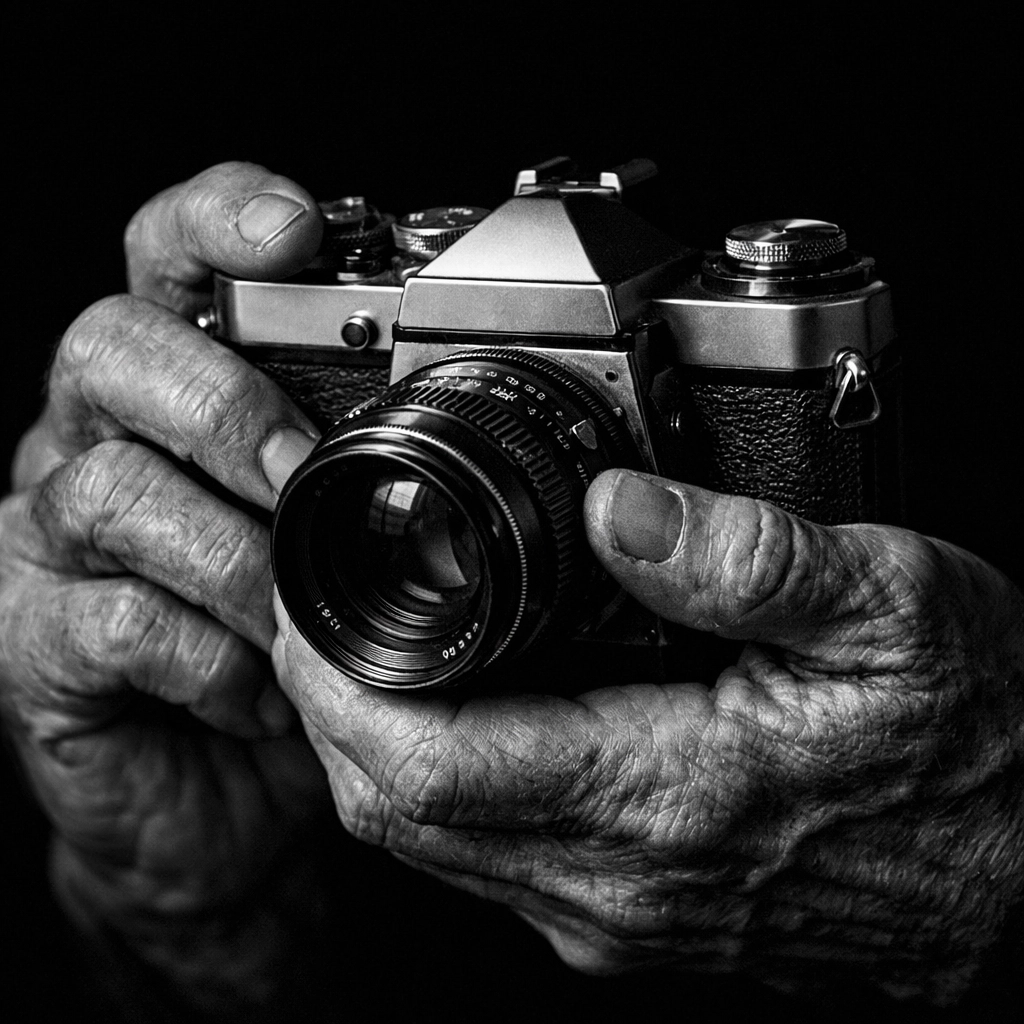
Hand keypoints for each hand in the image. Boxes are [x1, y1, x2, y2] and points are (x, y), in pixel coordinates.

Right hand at [0, 163, 329, 1011]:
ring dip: (233, 553)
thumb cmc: (294, 648)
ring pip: (106, 487)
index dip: (217, 221)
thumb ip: (369, 470)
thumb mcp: (345, 543)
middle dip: (224, 403)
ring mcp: (51, 543)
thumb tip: (462, 423)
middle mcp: (96, 443)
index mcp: (176, 394)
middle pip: (108, 348)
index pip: (166, 260)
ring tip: (301, 613)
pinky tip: (264, 691)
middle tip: (305, 472)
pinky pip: (116, 621)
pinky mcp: (35, 641)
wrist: (229, 794)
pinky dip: (211, 658)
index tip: (296, 229)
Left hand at [275, 467, 1023, 1006]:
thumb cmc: (978, 744)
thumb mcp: (891, 612)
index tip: (300, 609)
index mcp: (663, 795)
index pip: (423, 766)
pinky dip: (439, 779)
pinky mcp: (637, 910)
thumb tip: (621, 507)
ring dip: (374, 747)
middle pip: (399, 813)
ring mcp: (621, 910)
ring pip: (433, 842)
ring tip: (363, 650)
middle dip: (327, 714)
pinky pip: (491, 852)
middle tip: (312, 615)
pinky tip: (457, 711)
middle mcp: (619, 879)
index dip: (332, 689)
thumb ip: (748, 559)